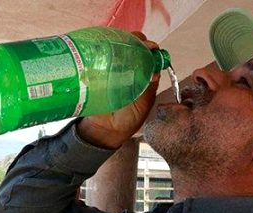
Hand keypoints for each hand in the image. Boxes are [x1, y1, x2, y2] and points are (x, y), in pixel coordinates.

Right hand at [77, 32, 160, 148]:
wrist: (103, 131)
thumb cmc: (126, 120)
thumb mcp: (143, 103)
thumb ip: (149, 87)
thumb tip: (156, 69)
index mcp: (141, 77)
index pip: (147, 56)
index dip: (150, 49)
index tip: (151, 47)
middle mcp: (127, 70)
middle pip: (133, 48)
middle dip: (136, 42)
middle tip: (137, 43)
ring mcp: (111, 69)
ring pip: (117, 48)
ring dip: (121, 41)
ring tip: (122, 41)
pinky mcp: (96, 71)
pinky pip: (100, 56)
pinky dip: (103, 47)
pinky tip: (106, 45)